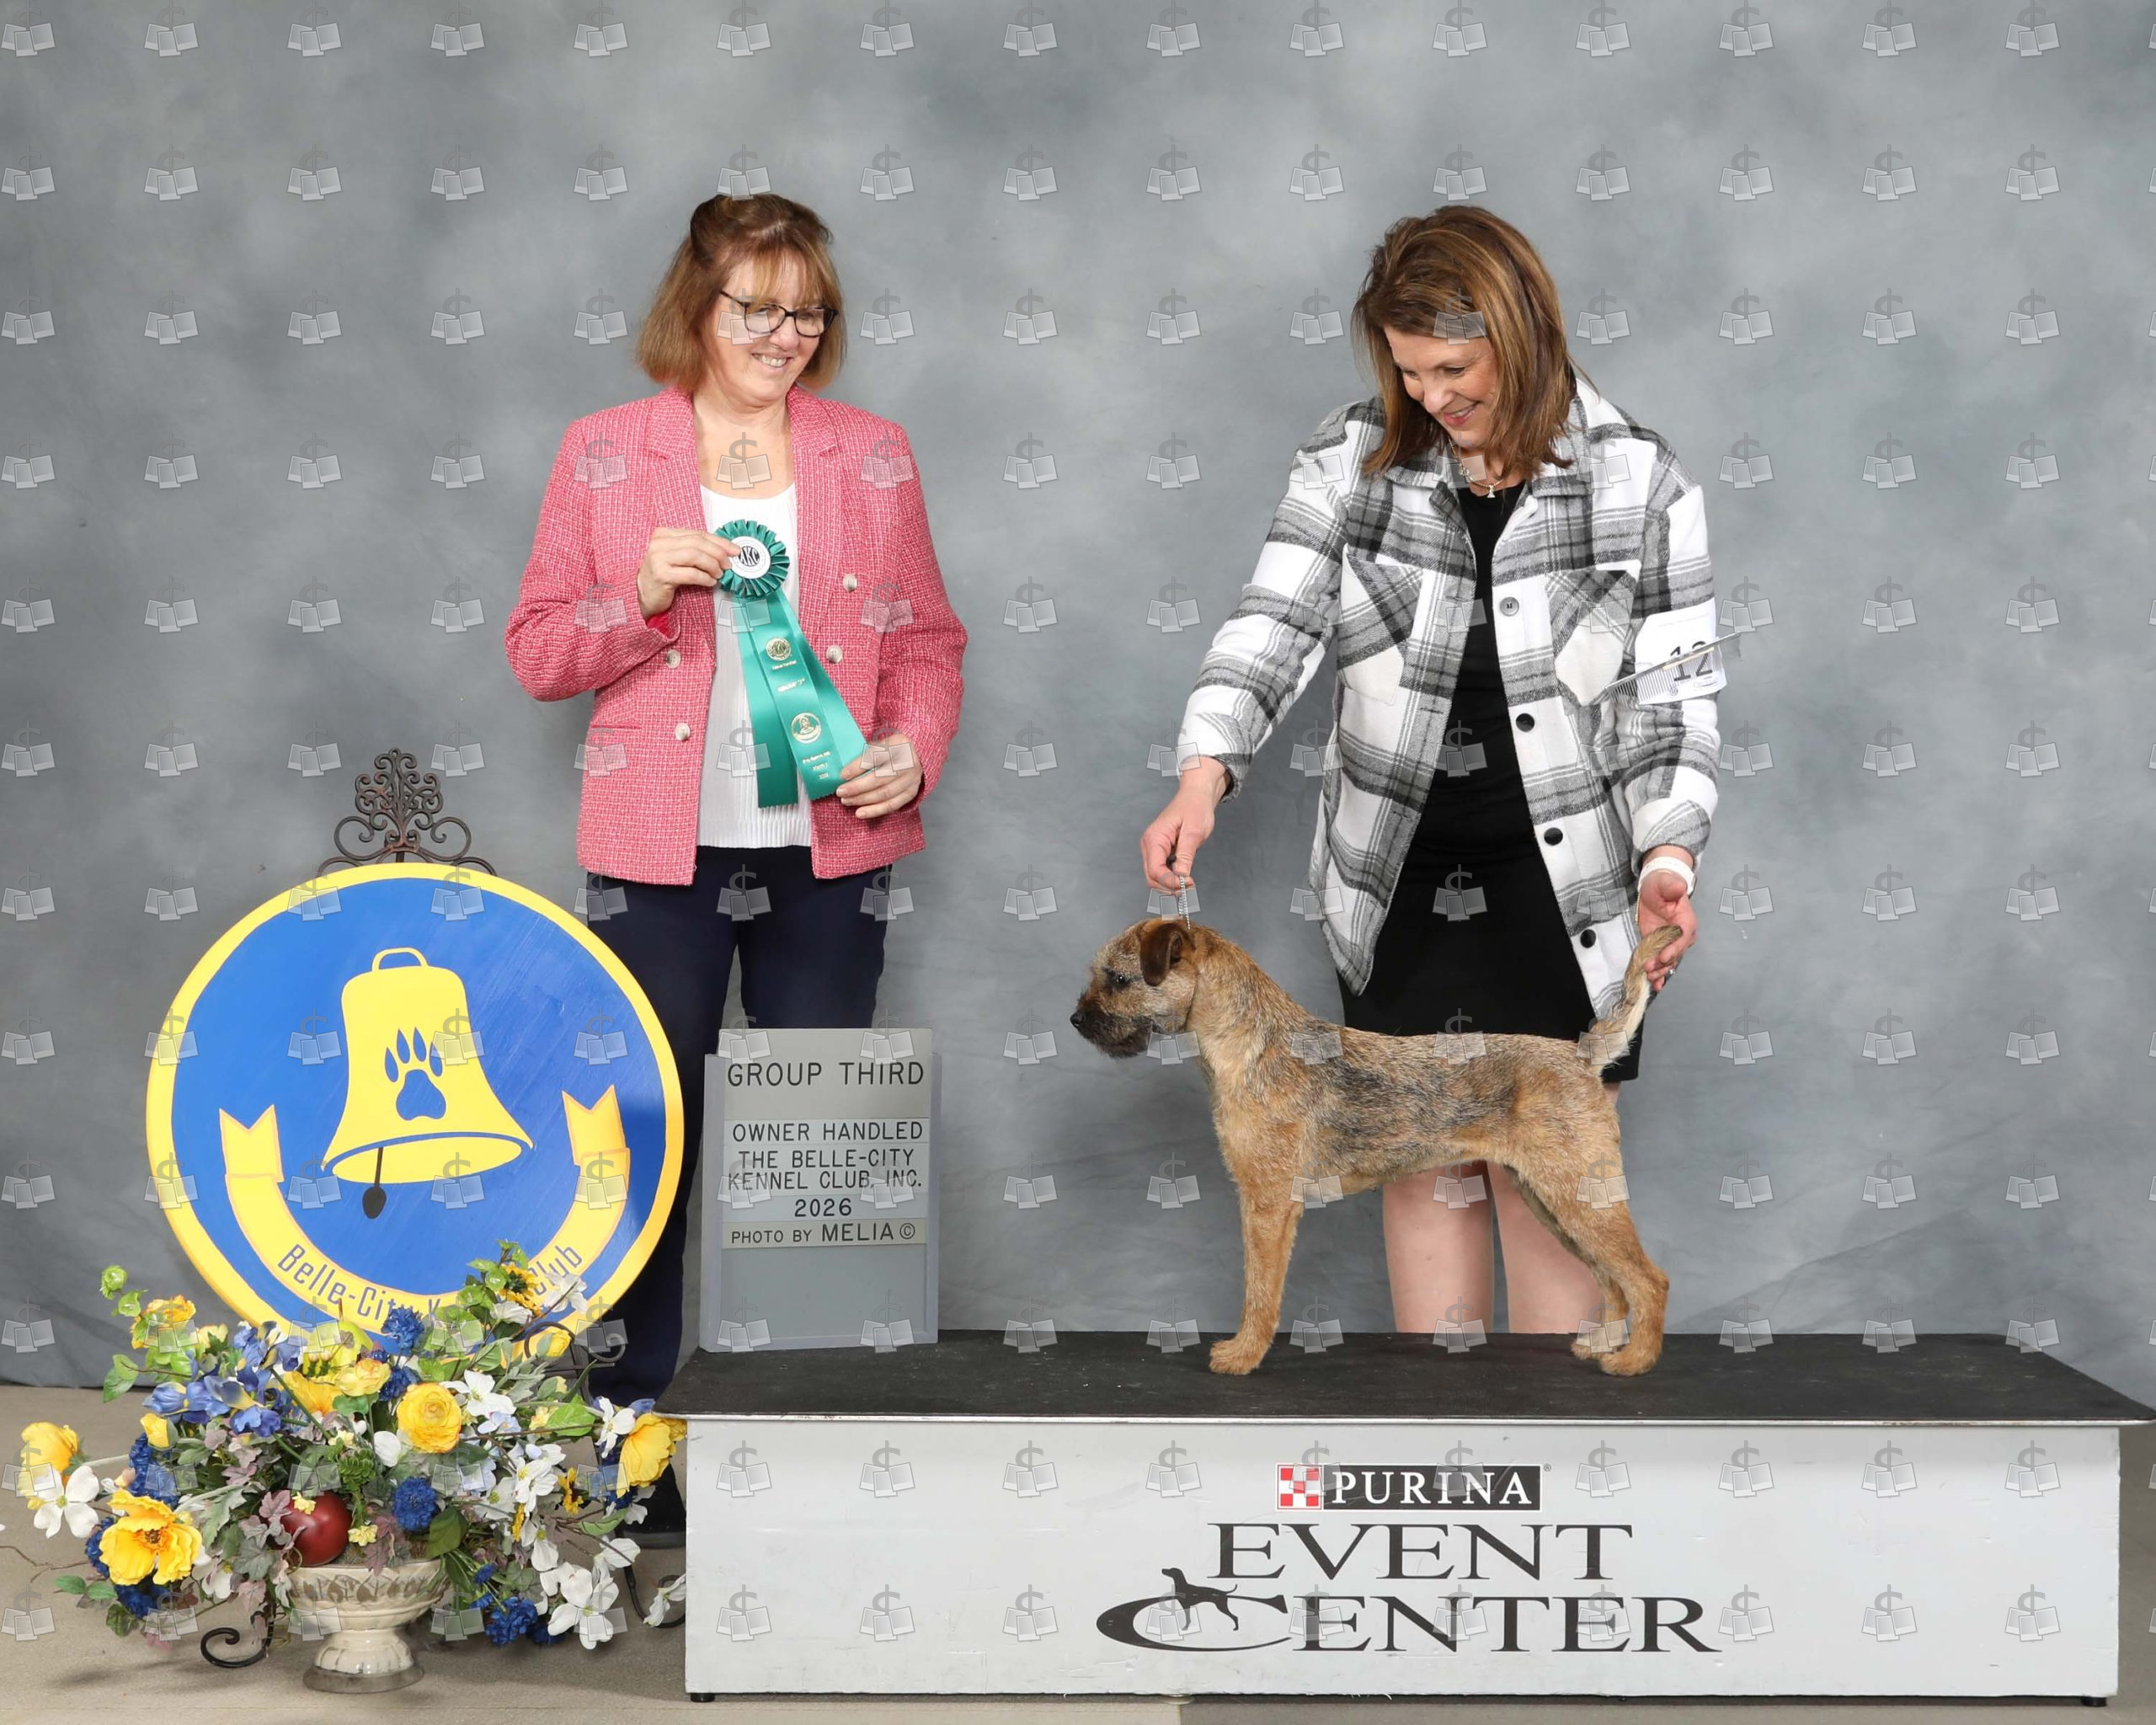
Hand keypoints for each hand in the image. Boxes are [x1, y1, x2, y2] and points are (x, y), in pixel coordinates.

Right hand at [635, 525, 738, 618]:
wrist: (643, 594)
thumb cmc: (663, 575)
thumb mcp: (677, 557)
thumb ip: (695, 550)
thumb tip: (725, 551)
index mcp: (663, 534)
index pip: (697, 534)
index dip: (719, 541)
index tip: (734, 550)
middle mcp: (659, 543)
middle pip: (697, 543)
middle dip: (718, 553)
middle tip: (728, 564)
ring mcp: (658, 558)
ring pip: (694, 556)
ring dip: (712, 565)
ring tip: (718, 574)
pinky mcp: (661, 575)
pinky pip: (690, 574)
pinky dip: (704, 578)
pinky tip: (710, 582)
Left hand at [836, 732, 920, 818]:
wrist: (916, 755)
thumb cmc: (892, 749)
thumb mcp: (881, 742)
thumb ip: (866, 753)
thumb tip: (844, 771)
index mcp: (898, 744)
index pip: (875, 756)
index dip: (858, 767)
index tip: (842, 775)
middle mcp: (908, 762)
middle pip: (880, 778)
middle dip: (857, 787)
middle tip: (841, 792)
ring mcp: (911, 779)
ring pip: (884, 794)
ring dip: (862, 799)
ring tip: (846, 801)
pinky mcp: (911, 792)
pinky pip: (892, 805)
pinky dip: (874, 810)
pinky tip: (860, 813)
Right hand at [1140, 759, 1226, 892]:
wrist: (1196, 796)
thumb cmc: (1195, 808)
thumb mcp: (1193, 833)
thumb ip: (1185, 857)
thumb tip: (1181, 878)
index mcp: (1155, 838)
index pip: (1155, 871)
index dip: (1171, 882)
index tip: (1189, 884)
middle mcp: (1149, 844)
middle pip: (1151, 877)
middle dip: (1169, 886)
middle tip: (1189, 887)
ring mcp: (1152, 847)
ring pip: (1154, 876)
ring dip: (1169, 884)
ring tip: (1188, 883)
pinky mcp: (1158, 850)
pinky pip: (1159, 869)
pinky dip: (1170, 877)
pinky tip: (1183, 876)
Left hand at [1637, 850, 1696, 992]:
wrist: (1655, 888)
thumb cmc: (1662, 885)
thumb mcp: (1666, 883)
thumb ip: (1672, 886)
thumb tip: (1679, 888)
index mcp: (1686, 921)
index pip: (1682, 938)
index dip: (1674, 949)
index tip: (1663, 956)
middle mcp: (1682, 935)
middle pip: (1675, 953)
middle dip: (1663, 963)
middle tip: (1650, 969)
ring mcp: (1670, 942)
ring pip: (1668, 961)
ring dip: (1660, 971)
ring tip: (1649, 977)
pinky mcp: (1659, 945)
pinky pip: (1660, 962)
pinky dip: (1659, 974)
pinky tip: (1654, 985)